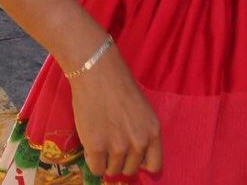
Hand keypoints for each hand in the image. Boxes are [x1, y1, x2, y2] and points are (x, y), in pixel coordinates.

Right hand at [70, 46, 161, 178]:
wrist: (98, 74)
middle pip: (131, 169)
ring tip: (101, 140)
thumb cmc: (119, 88)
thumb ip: (143, 135)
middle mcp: (139, 143)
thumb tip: (137, 160)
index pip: (154, 166)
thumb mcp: (143, 112)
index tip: (131, 157)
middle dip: (121, 160)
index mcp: (154, 132)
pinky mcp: (97, 148)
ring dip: (106, 160)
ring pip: (113, 171)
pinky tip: (91, 145)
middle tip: (111, 144)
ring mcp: (118, 147)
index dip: (141, 163)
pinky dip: (93, 161)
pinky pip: (97, 169)